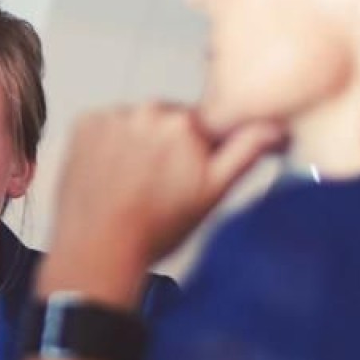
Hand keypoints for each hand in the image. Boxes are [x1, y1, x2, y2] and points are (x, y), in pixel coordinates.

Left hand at [44, 103, 281, 300]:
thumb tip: (275, 127)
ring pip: (136, 123)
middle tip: (158, 185)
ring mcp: (113, 116)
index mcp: (186, 123)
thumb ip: (246, 152)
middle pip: (168, 120)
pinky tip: (110, 174)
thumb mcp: (212, 194)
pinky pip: (105, 126)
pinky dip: (108, 144)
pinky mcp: (84, 124)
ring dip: (137, 143)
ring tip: (131, 183)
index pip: (204, 124)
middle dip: (167, 145)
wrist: (98, 249)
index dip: (198, 150)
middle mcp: (149, 110)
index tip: (186, 173)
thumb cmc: (155, 229)